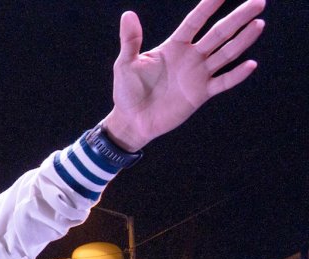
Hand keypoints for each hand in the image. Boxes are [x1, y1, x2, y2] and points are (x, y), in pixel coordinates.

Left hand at [102, 0, 264, 150]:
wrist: (131, 121)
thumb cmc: (126, 91)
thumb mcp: (125, 64)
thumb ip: (130, 40)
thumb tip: (128, 14)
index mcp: (174, 46)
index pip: (194, 22)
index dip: (208, 6)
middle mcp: (190, 57)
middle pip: (219, 33)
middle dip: (237, 18)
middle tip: (258, 2)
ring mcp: (198, 75)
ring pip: (226, 54)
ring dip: (243, 40)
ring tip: (259, 23)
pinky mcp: (201, 94)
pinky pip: (223, 82)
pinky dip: (236, 75)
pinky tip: (250, 64)